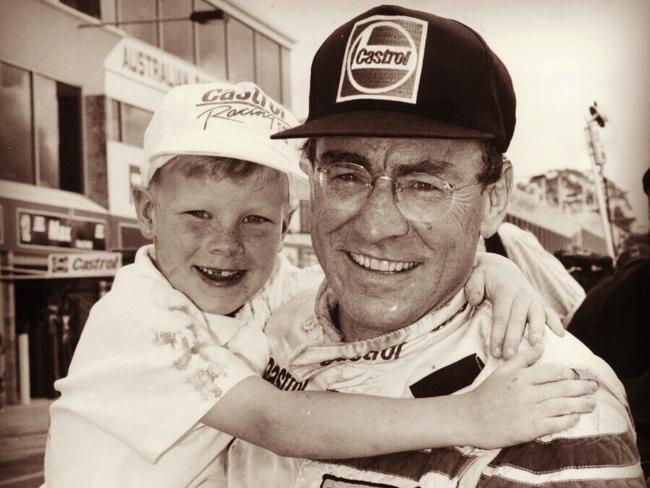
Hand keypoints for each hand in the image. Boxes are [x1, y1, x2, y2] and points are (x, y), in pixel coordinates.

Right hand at [460, 345, 596, 448]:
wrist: (470, 418)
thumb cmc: (486, 394)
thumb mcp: (502, 371)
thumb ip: (522, 358)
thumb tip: (540, 345)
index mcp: (521, 377)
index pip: (553, 371)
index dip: (570, 373)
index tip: (579, 375)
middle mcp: (527, 393)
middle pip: (562, 388)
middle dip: (582, 388)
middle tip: (594, 388)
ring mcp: (529, 412)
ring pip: (562, 406)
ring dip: (580, 405)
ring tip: (591, 404)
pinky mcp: (529, 429)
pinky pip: (554, 424)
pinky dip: (567, 421)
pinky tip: (574, 419)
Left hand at [465, 252, 564, 358]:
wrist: (501, 268)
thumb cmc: (486, 278)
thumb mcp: (475, 277)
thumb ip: (473, 288)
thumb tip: (475, 300)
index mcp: (505, 291)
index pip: (501, 316)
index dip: (498, 334)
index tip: (495, 352)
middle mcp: (521, 295)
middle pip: (518, 319)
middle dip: (514, 339)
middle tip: (510, 356)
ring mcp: (533, 299)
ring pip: (536, 316)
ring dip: (537, 332)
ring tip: (537, 347)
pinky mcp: (540, 303)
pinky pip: (549, 312)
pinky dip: (556, 322)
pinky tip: (560, 335)